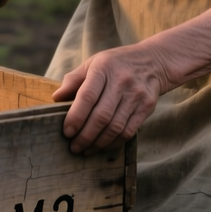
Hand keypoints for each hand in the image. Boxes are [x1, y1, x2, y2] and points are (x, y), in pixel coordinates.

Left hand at [53, 44, 169, 153]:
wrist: (154, 60)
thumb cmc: (116, 64)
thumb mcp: (93, 63)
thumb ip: (73, 80)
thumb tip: (56, 98)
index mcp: (103, 68)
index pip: (87, 96)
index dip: (76, 117)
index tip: (67, 132)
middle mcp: (121, 81)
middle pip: (101, 116)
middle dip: (85, 136)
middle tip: (74, 147)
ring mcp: (136, 95)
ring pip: (115, 127)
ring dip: (98, 143)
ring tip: (86, 150)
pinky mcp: (147, 106)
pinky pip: (129, 131)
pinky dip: (114, 143)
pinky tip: (103, 146)